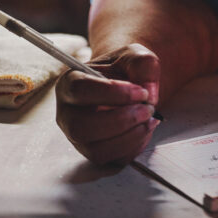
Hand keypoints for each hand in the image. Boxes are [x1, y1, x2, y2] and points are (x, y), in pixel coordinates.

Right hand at [55, 43, 160, 165]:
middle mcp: (68, 113)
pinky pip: (112, 161)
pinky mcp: (95, 153)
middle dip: (121, 121)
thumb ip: (143, 65)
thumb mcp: (136, 56)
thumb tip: (148, 94)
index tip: (141, 92)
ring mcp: (78, 137)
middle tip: (147, 109)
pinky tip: (144, 130)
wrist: (129, 84)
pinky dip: (134, 147)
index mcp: (70, 83)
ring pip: (96, 150)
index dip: (113, 93)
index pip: (80, 90)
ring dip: (129, 137)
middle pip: (81, 127)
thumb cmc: (125, 70)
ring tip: (149, 120)